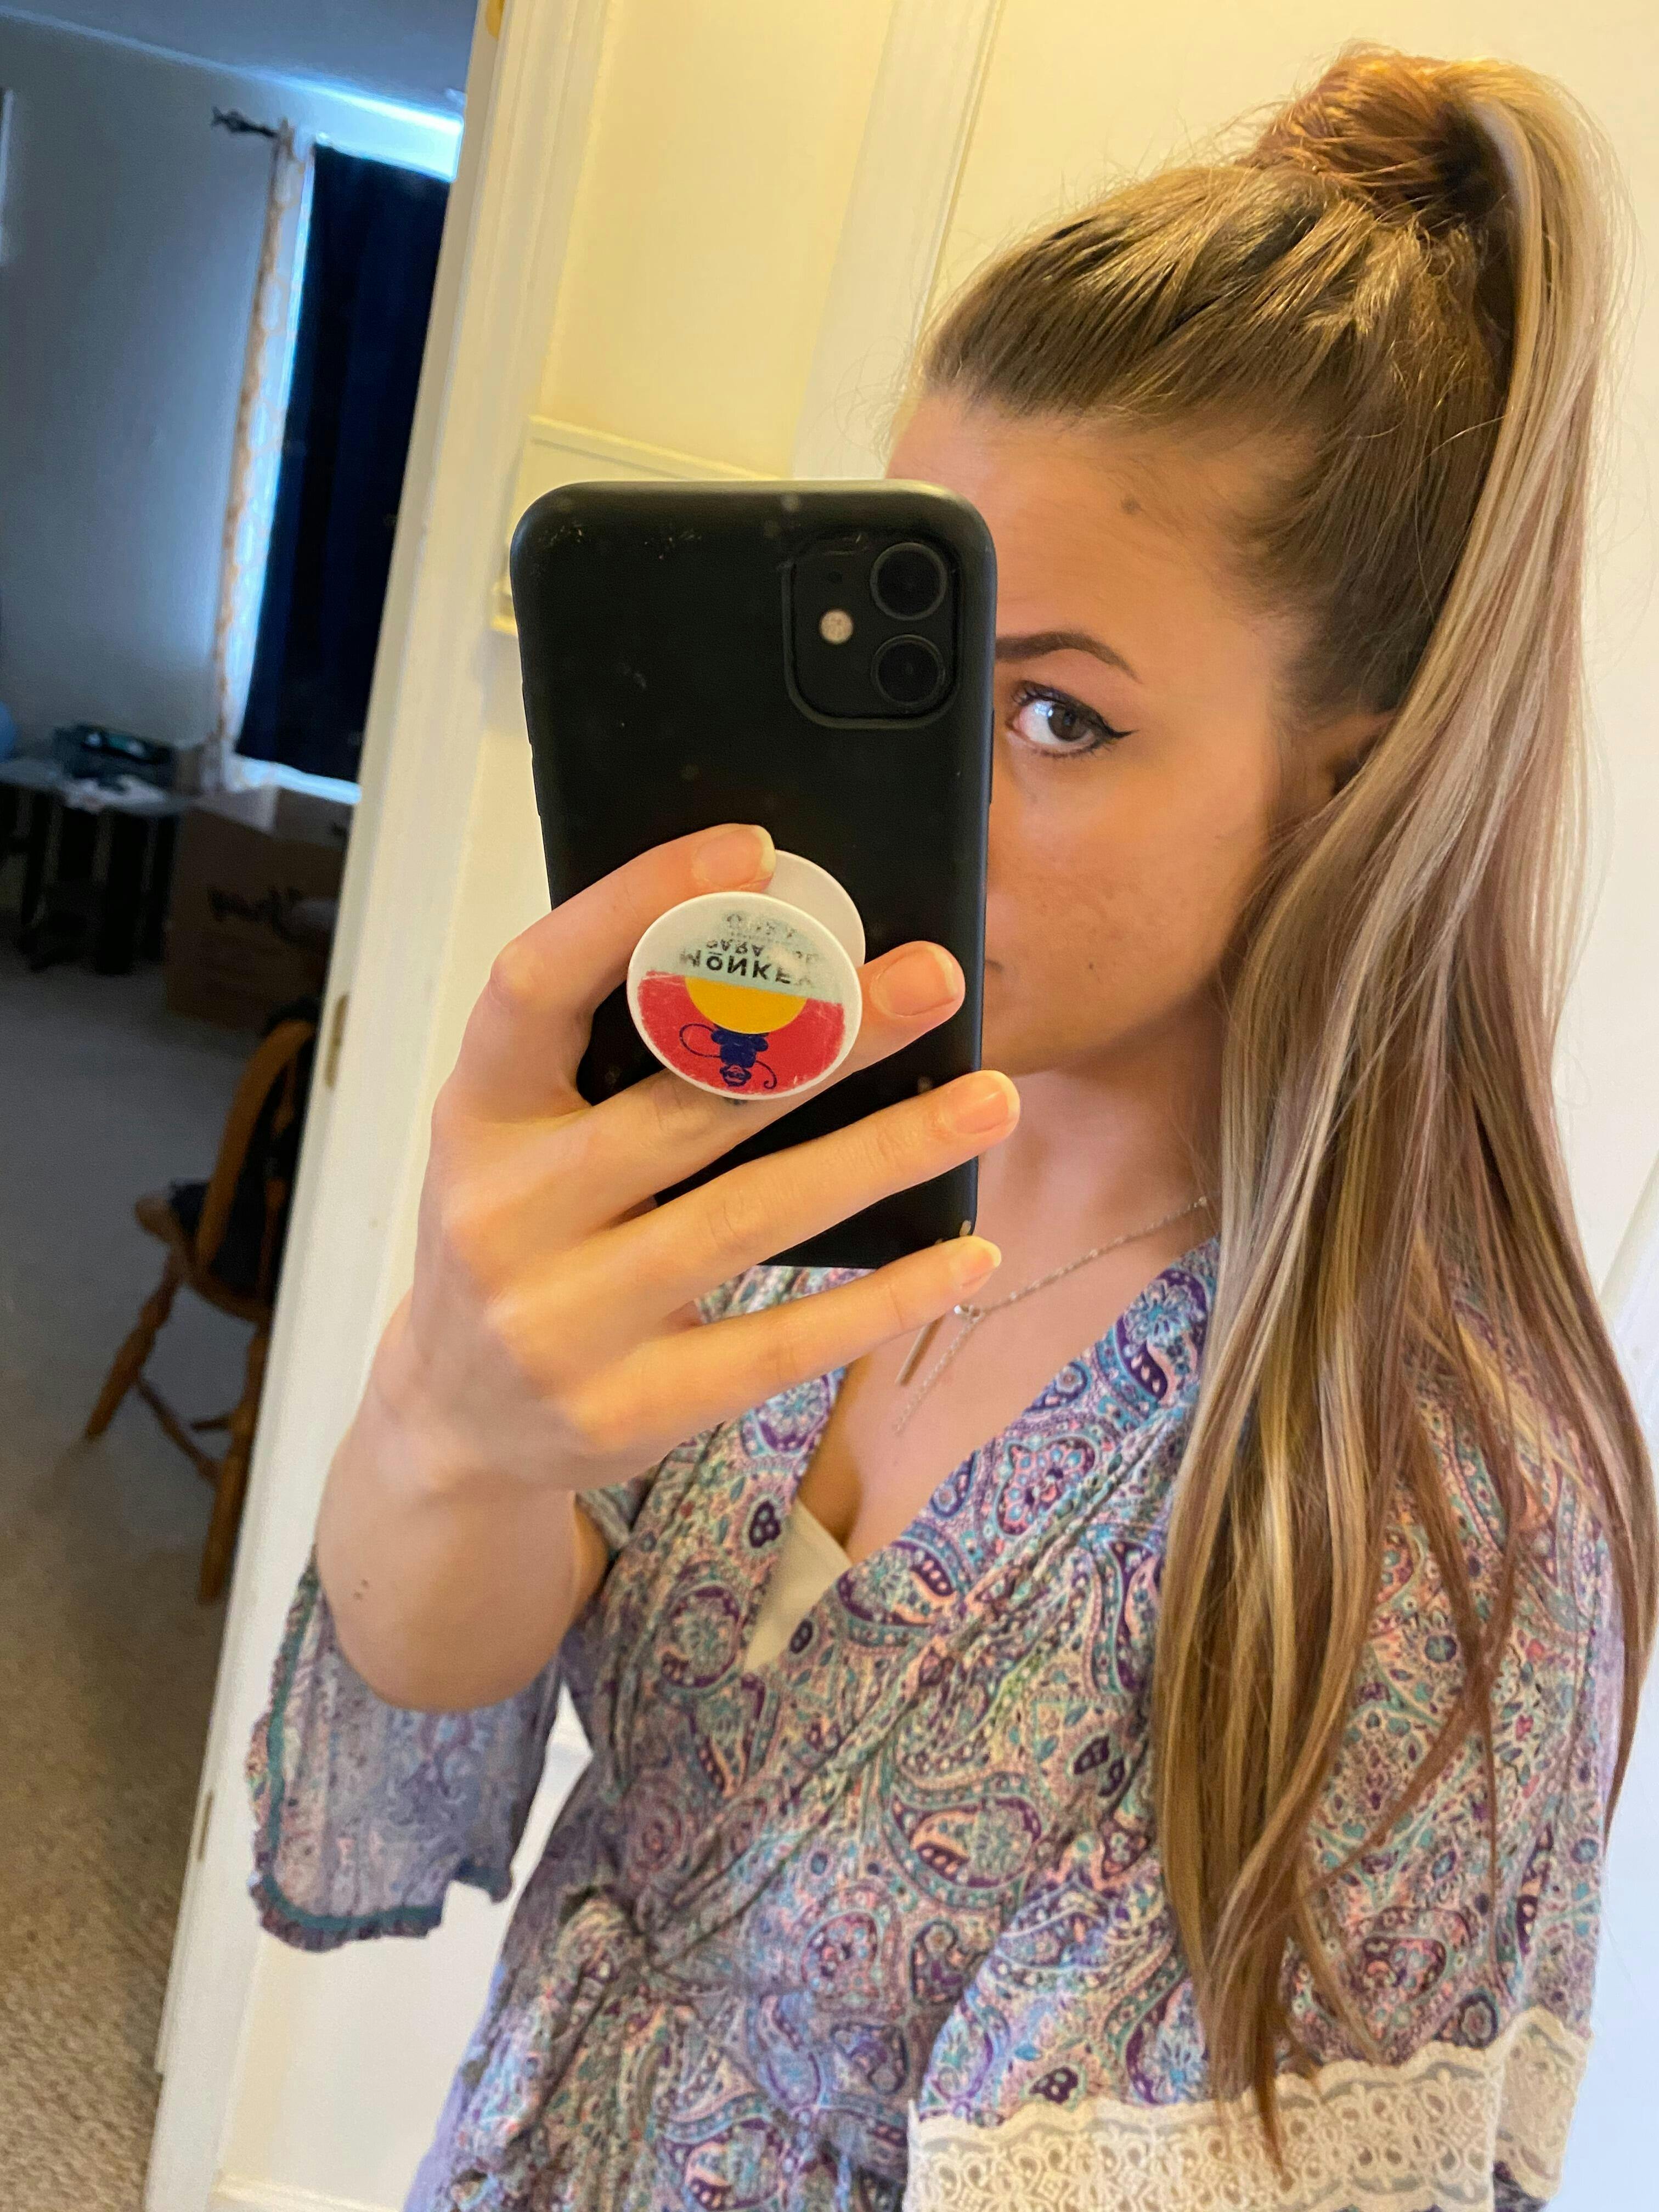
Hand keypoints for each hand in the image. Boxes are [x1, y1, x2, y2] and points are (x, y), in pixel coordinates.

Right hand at [370, 822, 1016, 1503]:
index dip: (633, 906)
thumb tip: (782, 957)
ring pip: (750, 1215)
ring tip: (990, 1098)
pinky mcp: (631, 1408)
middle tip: (935, 976)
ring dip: (885, 1151)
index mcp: (476, 1115)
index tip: (752, 853)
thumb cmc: (522, 1242)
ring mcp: (563, 1322)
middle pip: (684, 1102)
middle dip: (824, 1032)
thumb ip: (610, 1064)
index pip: (537, 983)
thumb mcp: (520, 1141)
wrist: (456, 1426)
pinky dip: (886, 1297)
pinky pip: (779, 1345)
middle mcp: (504, 1213)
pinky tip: (967, 1253)